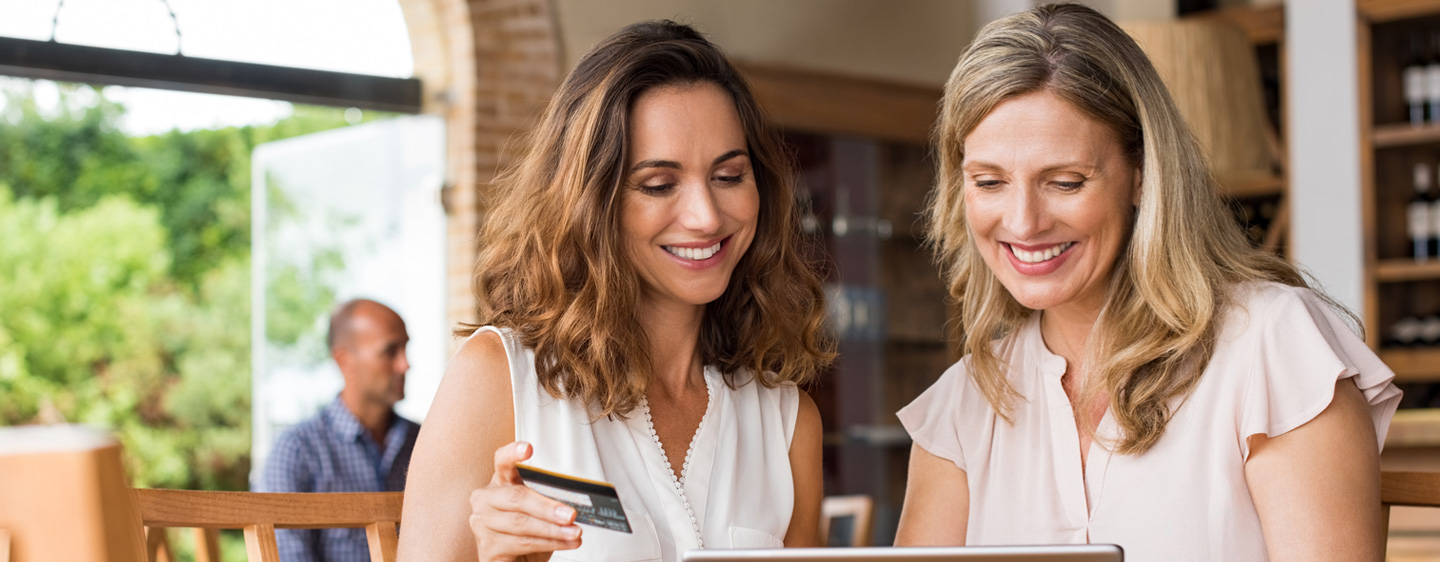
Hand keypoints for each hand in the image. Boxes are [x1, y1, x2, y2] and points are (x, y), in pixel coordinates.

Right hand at [469, 442, 582, 560]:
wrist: (516, 561)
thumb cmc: (527, 532)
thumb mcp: (538, 511)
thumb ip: (549, 501)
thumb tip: (573, 503)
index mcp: (500, 483)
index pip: (502, 461)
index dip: (513, 453)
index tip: (528, 449)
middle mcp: (485, 500)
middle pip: (517, 497)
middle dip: (547, 507)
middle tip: (571, 514)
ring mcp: (482, 523)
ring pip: (522, 524)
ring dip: (553, 530)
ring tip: (575, 532)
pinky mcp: (487, 547)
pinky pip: (522, 543)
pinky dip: (549, 543)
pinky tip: (566, 542)